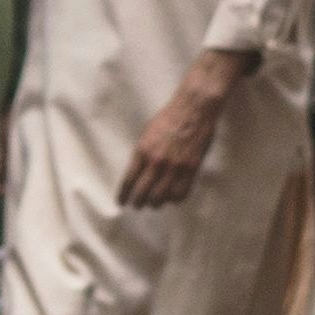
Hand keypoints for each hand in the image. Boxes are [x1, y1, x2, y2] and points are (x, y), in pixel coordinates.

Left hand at [121, 79, 223, 207]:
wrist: (194, 109)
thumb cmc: (169, 117)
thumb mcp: (148, 134)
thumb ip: (143, 153)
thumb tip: (138, 171)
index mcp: (143, 151)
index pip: (129, 180)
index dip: (124, 194)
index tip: (121, 202)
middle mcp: (157, 161)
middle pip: (143, 192)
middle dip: (138, 203)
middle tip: (137, 206)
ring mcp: (175, 166)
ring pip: (161, 197)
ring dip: (156, 203)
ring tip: (155, 203)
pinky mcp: (191, 168)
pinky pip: (181, 193)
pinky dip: (175, 199)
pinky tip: (172, 197)